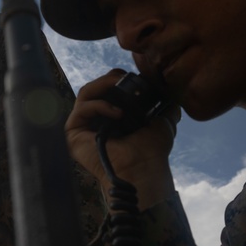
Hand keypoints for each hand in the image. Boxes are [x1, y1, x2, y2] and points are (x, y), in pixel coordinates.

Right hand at [65, 69, 180, 210]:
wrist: (143, 169)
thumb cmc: (152, 151)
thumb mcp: (162, 122)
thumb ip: (166, 107)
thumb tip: (173, 94)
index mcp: (110, 118)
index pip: (106, 90)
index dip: (116, 80)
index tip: (132, 76)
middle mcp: (94, 122)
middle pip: (94, 89)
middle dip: (108, 79)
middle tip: (123, 77)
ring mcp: (82, 128)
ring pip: (85, 94)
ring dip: (102, 85)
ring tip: (119, 85)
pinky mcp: (72, 133)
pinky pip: (81, 109)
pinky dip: (99, 105)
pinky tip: (118, 113)